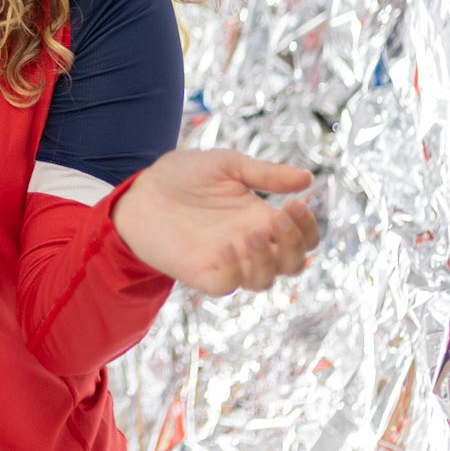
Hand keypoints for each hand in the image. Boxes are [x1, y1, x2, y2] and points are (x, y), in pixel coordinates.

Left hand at [111, 147, 317, 296]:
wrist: (141, 188)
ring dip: (268, 260)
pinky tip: (230, 246)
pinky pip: (228, 286)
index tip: (297, 203)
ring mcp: (227, 261)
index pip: (303, 238)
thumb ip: (265, 174)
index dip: (308, 228)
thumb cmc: (183, 175)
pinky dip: (236, 271)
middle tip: (279, 216)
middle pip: (292, 265)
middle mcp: (249, 245)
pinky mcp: (201, 272)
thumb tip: (308, 177)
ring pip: (264, 281)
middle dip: (295, 244)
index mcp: (261, 219)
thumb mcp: (227, 164)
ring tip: (254, 232)